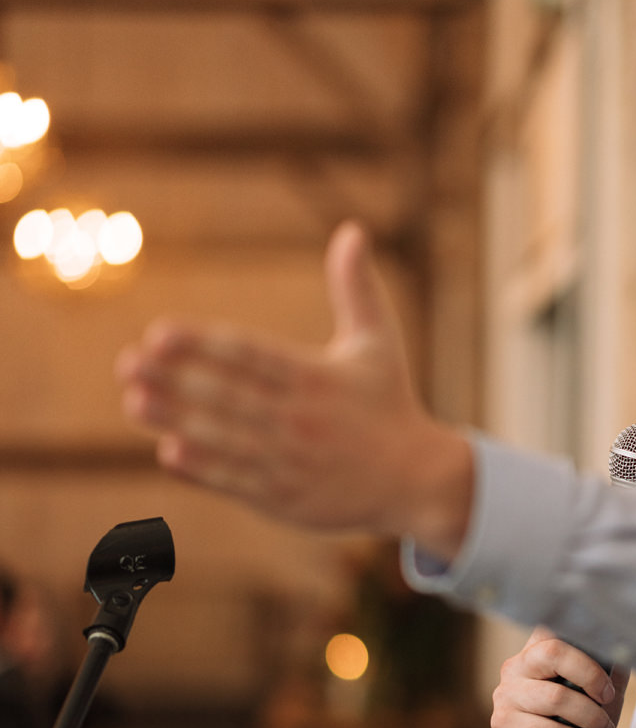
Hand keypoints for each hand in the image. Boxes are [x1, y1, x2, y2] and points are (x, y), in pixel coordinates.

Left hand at [115, 222, 472, 555]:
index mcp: (318, 377)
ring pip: (225, 438)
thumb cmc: (389, 404)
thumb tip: (352, 231)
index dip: (204, 344)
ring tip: (135, 399)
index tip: (160, 332)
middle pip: (229, 395)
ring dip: (177, 419)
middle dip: (175, 378)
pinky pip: (238, 481)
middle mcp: (301, 418)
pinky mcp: (286, 496)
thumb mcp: (378, 342)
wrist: (415, 480)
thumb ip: (356, 289)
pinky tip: (168, 451)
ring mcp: (291, 460)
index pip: (252, 355)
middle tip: (128, 361)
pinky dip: (203, 468)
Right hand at [492, 626, 628, 727]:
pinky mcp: (505, 727)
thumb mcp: (597, 693)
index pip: (553, 627)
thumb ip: (611, 669)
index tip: (608, 664)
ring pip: (555, 697)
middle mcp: (516, 668)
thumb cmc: (572, 723)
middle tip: (608, 698)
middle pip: (553, 653)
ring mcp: (507, 697)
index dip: (585, 640)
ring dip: (591, 718)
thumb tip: (628, 651)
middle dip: (591, 676)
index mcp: (536, 651)